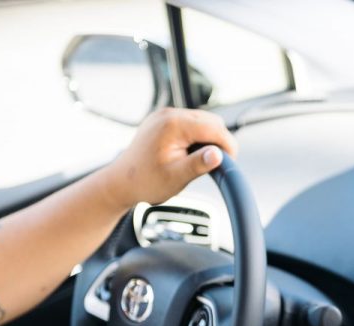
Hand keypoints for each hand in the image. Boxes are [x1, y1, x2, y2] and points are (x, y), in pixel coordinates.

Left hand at [101, 107, 238, 209]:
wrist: (122, 182)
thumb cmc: (146, 182)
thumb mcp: (176, 177)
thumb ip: (198, 164)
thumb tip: (219, 155)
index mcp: (173, 125)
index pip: (214, 128)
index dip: (227, 145)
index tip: (231, 162)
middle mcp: (169, 114)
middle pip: (211, 121)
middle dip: (219, 141)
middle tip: (218, 164)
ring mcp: (165, 115)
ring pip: (203, 120)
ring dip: (209, 138)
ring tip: (202, 160)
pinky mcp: (164, 120)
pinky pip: (190, 123)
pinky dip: (197, 136)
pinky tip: (192, 153)